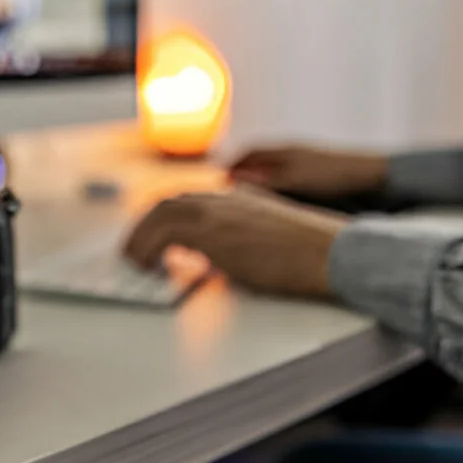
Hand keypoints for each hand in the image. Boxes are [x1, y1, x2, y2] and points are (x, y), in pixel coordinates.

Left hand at [123, 188, 346, 298]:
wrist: (329, 253)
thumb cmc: (309, 254)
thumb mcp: (268, 237)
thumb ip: (239, 238)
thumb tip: (214, 258)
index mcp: (238, 195)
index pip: (188, 199)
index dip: (165, 217)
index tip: (152, 235)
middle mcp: (223, 197)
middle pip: (167, 204)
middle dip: (144, 227)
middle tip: (133, 249)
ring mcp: (216, 211)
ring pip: (159, 216)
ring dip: (140, 239)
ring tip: (135, 261)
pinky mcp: (211, 231)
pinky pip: (163, 237)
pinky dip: (149, 250)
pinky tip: (149, 266)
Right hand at [229, 144, 387, 198]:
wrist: (374, 176)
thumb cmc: (334, 176)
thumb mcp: (295, 181)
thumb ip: (265, 182)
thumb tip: (234, 181)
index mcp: (284, 150)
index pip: (249, 153)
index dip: (232, 166)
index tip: (220, 180)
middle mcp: (293, 153)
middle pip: (260, 159)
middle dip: (244, 172)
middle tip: (232, 189)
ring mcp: (307, 162)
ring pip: (275, 169)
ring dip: (262, 180)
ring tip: (253, 197)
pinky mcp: (319, 173)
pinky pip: (289, 176)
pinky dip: (278, 186)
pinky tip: (282, 201)